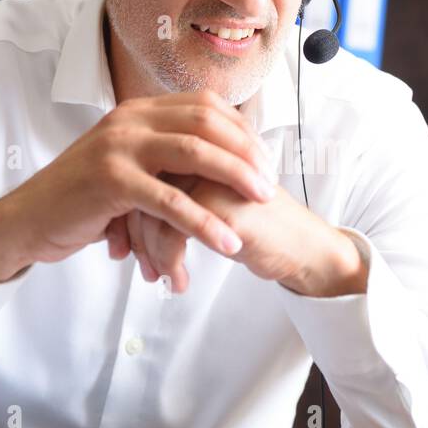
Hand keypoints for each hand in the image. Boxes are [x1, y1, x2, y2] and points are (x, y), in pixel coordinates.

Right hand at [0, 90, 275, 284]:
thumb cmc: (81, 199)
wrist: (26, 221)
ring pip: (194, 154)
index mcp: (137, 111)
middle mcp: (129, 120)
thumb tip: (213, 160)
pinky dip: (203, 222)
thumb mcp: (125, 165)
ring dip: (235, 177)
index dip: (241, 130)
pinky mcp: (110, 182)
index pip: (204, 106)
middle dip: (246, 151)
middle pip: (206, 123)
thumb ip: (161, 156)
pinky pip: (169, 200)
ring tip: (262, 201)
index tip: (264, 157)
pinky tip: (226, 241)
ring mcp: (118, 147)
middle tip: (271, 180)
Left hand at [107, 175, 367, 297]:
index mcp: (196, 146)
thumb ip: (176, 194)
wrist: (301, 246)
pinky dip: (170, 262)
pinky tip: (178, 282)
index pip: (142, 171)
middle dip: (133, 233)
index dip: (128, 211)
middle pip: (141, 188)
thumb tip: (127, 219)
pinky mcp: (219, 203)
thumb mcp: (209, 204)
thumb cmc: (255, 227)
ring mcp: (209, 176)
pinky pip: (172, 233)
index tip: (126, 244)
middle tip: (135, 264)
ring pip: (152, 212)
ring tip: (156, 277)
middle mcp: (201, 153)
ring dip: (151, 252)